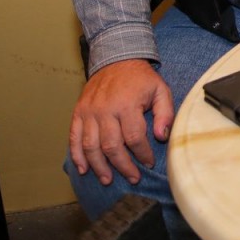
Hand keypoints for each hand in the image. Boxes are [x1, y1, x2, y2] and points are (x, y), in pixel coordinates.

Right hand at [69, 59, 172, 186]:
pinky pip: (74, 137)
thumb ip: (165, 113)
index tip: (148, 163)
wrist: (116, 59)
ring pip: (90, 146)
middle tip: (132, 178)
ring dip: (99, 166)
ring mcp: (89, 112)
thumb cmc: (141, 79)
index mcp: (127, 105)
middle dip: (123, 166)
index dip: (142, 154)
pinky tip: (83, 169)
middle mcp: (105, 110)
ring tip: (108, 180)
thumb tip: (161, 136)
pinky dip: (77, 155)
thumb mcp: (160, 90)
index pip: (134, 138)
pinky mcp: (78, 112)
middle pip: (111, 146)